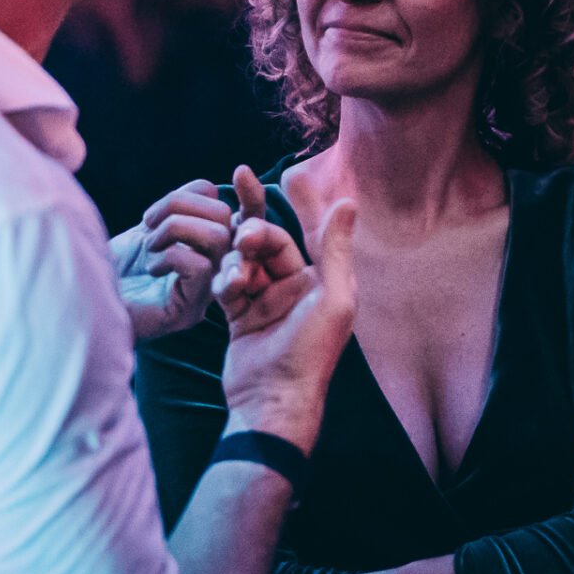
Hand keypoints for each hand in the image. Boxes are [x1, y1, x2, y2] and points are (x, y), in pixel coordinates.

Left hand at [112, 179, 234, 341]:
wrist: (85, 300)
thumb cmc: (114, 266)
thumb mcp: (149, 225)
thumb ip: (180, 205)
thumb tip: (210, 188)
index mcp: (211, 249)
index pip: (245, 215)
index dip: (250, 193)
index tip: (240, 172)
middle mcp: (215, 272)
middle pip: (225, 217)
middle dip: (180, 205)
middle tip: (148, 222)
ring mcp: (204, 294)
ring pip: (217, 237)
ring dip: (174, 228)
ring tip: (148, 243)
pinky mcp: (189, 312)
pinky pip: (200, 266)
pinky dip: (170, 255)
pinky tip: (150, 267)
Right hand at [216, 165, 356, 452]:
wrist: (272, 398)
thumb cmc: (310, 352)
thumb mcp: (334, 298)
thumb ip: (337, 250)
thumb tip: (349, 200)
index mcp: (319, 281)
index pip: (296, 234)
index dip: (275, 206)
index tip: (252, 174)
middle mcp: (292, 288)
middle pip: (263, 245)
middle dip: (250, 238)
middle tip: (241, 241)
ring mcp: (263, 302)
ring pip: (241, 263)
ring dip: (234, 264)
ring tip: (235, 280)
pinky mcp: (238, 317)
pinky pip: (227, 286)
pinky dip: (224, 283)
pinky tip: (226, 292)